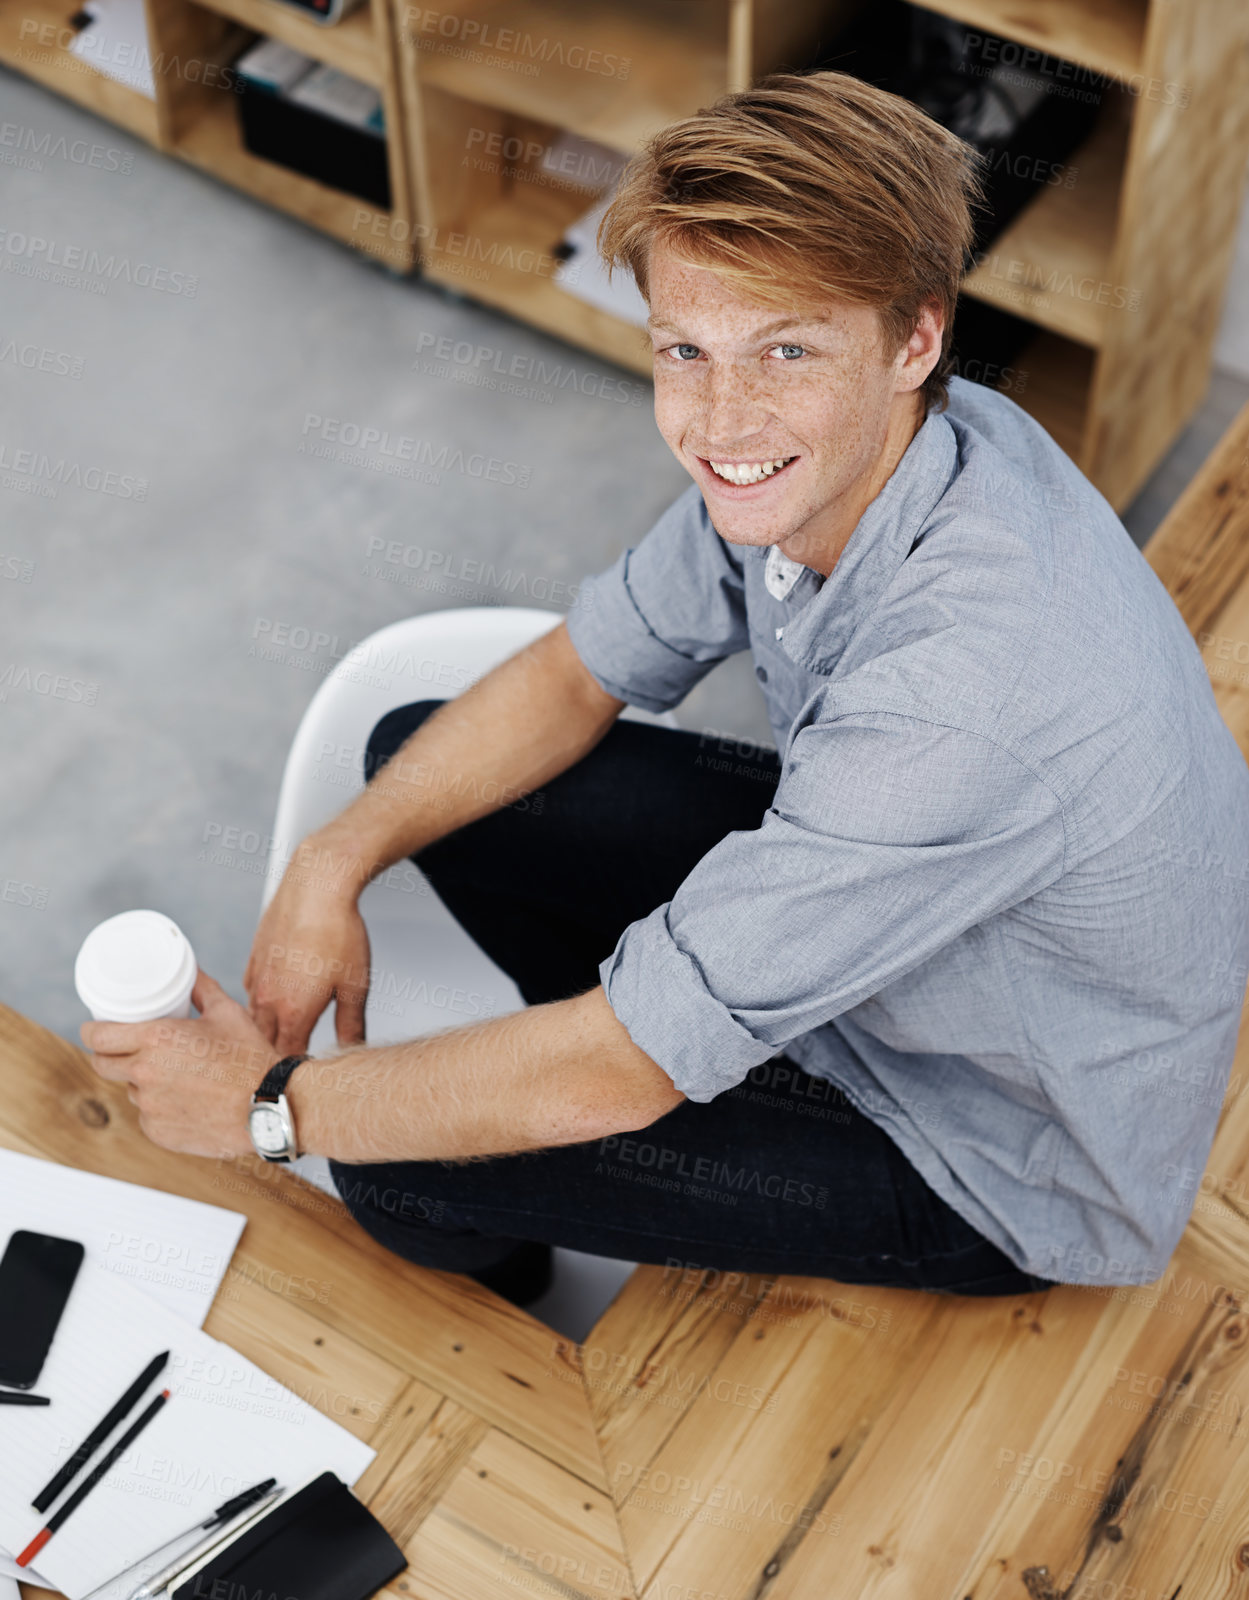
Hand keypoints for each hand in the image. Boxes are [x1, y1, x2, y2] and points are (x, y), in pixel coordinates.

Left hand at [81, 971, 279, 1157]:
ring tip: (174, 1076)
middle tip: (127, 1049)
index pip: (98, 1037)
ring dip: (142, 1082)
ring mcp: (150, 1107)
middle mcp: (145, 1073)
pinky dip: (160, 1108)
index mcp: (156, 1040)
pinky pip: (149, 1117)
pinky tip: (186, 1101)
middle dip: (108, 1055)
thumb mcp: (228, 1013)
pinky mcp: (159, 1132)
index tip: (96, 1029)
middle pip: (102, 1065)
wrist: (270, 1106)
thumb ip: (202, 989)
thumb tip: (191, 970)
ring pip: (131, 1090)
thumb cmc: (251, 1057)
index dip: (92, 1031)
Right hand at [244, 834, 372, 1055]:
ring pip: (252, 1019)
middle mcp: (268, 998)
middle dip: (272, 1058)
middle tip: (284, 1069)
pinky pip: (251, 991)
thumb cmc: (339, 930)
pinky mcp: (254, 958)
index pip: (285, 1058)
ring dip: (263, 1032)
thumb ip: (351, 1024)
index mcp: (293, 1011)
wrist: (317, 885)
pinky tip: (274, 1003)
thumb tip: (352, 1049)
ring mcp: (257, 978)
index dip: (292, 1073)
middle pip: (263, 1043)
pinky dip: (259, 1004)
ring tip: (277, 1041)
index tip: (298, 1083)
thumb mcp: (355, 985)